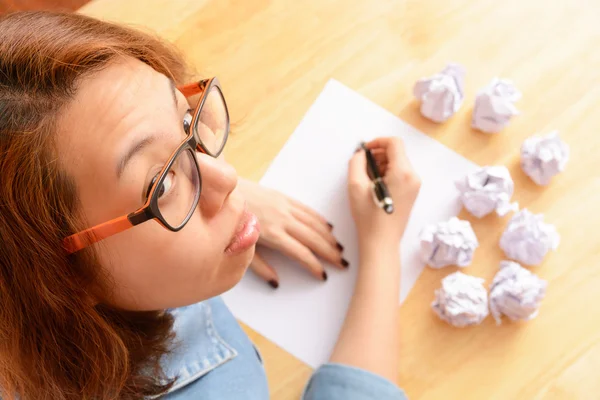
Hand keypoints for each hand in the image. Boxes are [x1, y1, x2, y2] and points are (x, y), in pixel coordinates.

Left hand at [238, 179, 347, 287]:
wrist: (219, 191)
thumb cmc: (227, 222)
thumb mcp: (239, 249)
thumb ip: (260, 267)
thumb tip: (276, 283)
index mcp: (272, 234)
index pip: (300, 253)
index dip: (313, 265)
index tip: (323, 275)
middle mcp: (282, 219)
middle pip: (312, 238)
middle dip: (329, 252)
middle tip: (343, 263)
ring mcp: (283, 206)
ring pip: (313, 223)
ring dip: (328, 236)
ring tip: (339, 248)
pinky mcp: (282, 196)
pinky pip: (306, 209)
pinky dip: (319, 219)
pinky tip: (328, 227)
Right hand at [347, 137, 420, 251]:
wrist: (381, 242)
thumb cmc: (369, 217)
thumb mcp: (356, 186)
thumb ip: (356, 162)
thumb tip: (361, 154)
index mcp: (403, 172)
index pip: (394, 143)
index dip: (377, 142)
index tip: (364, 150)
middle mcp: (413, 176)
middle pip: (396, 153)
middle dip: (378, 155)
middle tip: (362, 167)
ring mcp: (414, 186)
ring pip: (398, 163)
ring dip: (381, 165)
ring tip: (367, 180)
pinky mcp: (411, 193)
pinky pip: (400, 174)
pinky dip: (386, 174)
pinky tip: (374, 187)